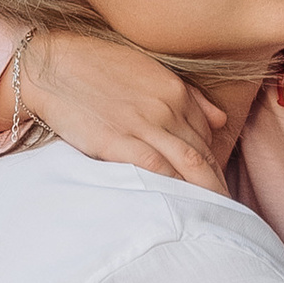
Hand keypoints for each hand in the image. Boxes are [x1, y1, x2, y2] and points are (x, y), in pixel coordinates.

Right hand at [0, 30, 232, 193]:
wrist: (50, 64)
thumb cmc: (94, 65)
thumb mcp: (147, 70)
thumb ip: (188, 95)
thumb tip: (220, 120)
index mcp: (175, 90)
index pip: (206, 135)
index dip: (215, 164)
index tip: (218, 186)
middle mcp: (166, 108)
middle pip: (203, 154)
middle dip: (220, 185)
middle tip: (233, 212)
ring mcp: (144, 125)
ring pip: (188, 165)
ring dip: (206, 193)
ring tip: (217, 217)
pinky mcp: (118, 141)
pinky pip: (156, 170)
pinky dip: (174, 188)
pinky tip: (182, 206)